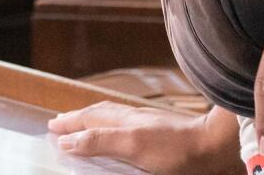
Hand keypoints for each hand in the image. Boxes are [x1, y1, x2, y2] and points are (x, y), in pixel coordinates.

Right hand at [48, 102, 241, 174]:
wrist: (211, 144)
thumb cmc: (174, 150)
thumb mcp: (132, 147)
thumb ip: (101, 141)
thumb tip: (69, 139)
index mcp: (123, 122)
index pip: (89, 121)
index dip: (70, 125)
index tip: (52, 128)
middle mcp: (131, 118)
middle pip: (98, 114)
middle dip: (77, 118)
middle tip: (59, 122)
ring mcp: (145, 122)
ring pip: (112, 115)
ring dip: (92, 118)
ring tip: (82, 120)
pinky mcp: (157, 128)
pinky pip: (125, 120)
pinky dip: (111, 121)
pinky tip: (117, 127)